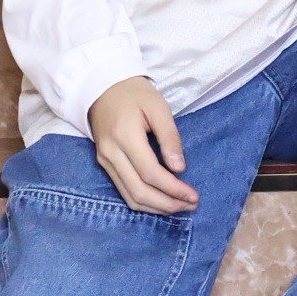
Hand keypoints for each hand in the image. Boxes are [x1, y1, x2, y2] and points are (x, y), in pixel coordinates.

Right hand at [89, 76, 197, 213]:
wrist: (103, 87)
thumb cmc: (134, 94)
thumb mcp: (158, 107)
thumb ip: (170, 137)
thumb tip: (179, 168)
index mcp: (124, 136)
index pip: (150, 173)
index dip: (173, 189)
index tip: (193, 195)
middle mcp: (110, 153)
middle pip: (139, 191)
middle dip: (167, 204)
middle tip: (191, 205)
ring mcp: (104, 161)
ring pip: (130, 197)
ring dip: (156, 208)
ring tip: (180, 206)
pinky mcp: (104, 165)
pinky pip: (124, 192)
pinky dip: (144, 202)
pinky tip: (162, 201)